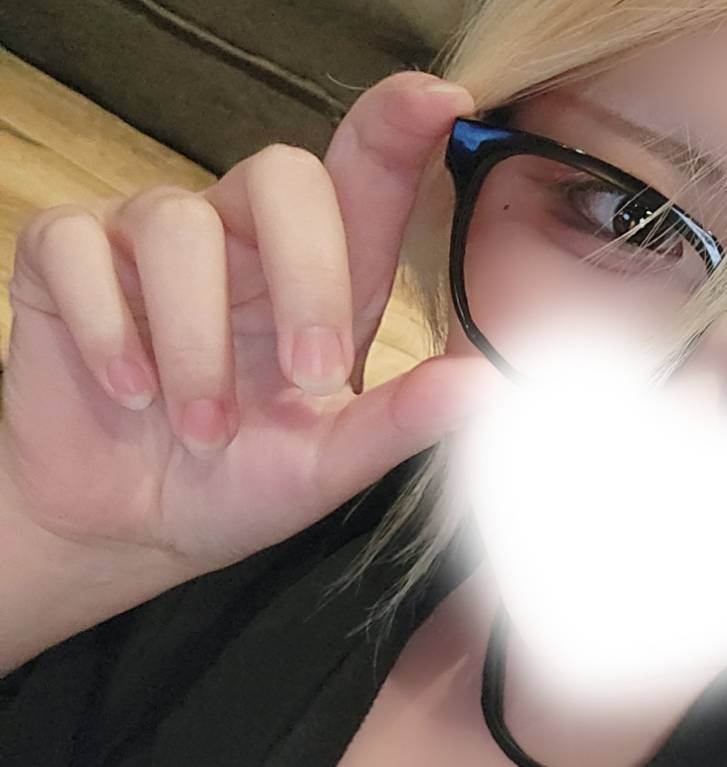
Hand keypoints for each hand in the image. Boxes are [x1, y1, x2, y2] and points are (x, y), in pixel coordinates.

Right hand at [0, 70, 495, 581]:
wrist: (126, 531)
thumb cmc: (232, 485)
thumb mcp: (325, 466)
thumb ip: (401, 421)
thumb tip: (489, 384)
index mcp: (316, 279)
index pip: (361, 178)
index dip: (396, 129)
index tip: (441, 104)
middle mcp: (238, 241)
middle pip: (281, 176)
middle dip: (307, 274)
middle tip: (309, 378)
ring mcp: (148, 243)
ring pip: (178, 224)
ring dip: (197, 343)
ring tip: (202, 431)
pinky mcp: (65, 259)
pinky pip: (77, 247)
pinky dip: (108, 330)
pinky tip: (128, 391)